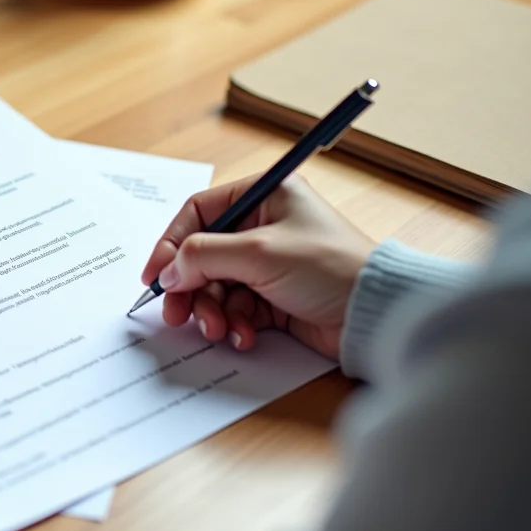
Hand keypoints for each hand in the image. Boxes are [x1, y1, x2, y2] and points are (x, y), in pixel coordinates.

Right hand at [140, 176, 374, 359]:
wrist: (374, 314)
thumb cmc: (331, 267)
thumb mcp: (259, 253)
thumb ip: (204, 256)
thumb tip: (168, 271)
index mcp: (264, 195)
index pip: (199, 213)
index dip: (172, 244)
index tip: (156, 275)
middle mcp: (263, 225)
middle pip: (202, 254)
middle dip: (190, 287)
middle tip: (177, 313)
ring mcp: (268, 263)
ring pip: (215, 286)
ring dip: (211, 310)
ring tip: (218, 328)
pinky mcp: (273, 296)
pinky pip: (235, 308)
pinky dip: (233, 323)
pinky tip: (245, 335)